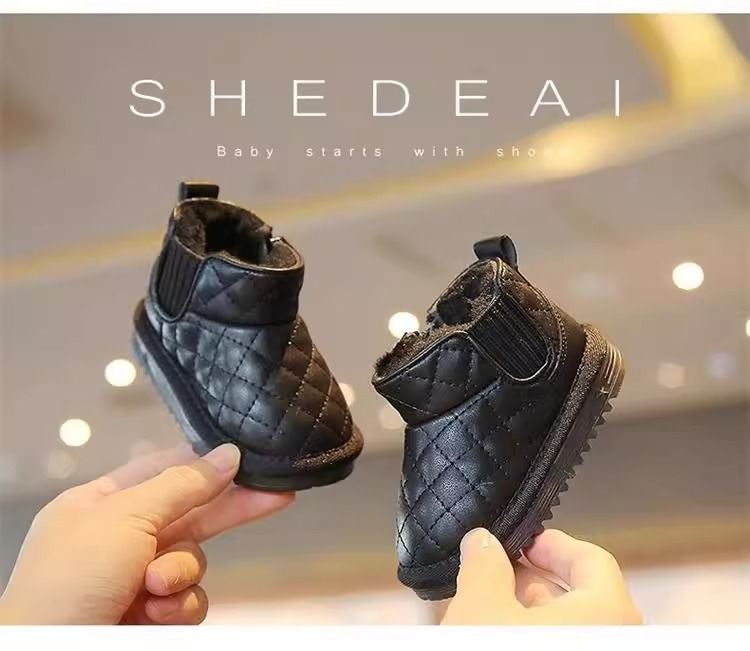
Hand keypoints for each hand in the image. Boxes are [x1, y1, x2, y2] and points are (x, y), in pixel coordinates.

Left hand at [0, 443, 293, 624]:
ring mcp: (135, 580)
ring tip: (154, 588)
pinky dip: (177, 607)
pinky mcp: (150, 616)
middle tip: (279, 494)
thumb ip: (182, 485)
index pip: (162, 470)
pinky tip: (154, 614)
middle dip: (231, 508)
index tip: (244, 456)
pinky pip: (188, 601)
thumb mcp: (124, 517)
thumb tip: (227, 454)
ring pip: (193, 562)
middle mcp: (120, 540)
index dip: (203, 463)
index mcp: (100, 504)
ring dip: (181, 573)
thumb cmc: (70, 580)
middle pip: (190, 513)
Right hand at [442, 528, 641, 624]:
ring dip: (531, 614)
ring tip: (488, 608)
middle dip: (532, 581)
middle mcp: (616, 637)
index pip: (592, 559)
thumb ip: (484, 564)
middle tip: (496, 572)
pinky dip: (536, 636)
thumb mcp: (480, 606)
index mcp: (607, 612)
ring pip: (571, 628)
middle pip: (581, 597)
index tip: (523, 540)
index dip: (552, 544)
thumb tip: (482, 542)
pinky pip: (564, 644)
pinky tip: (497, 632)